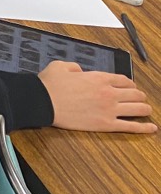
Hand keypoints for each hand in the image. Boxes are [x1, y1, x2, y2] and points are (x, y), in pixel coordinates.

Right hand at [39, 61, 155, 132]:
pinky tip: (152, 128)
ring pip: (138, 109)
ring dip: (145, 109)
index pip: (124, 80)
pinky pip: (131, 126)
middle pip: (135, 94)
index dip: (130, 83)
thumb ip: (74, 66)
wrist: (43, 102)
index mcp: (99, 78)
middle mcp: (109, 93)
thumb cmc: (50, 85)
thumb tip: (79, 71)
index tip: (131, 86)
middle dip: (139, 96)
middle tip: (140, 98)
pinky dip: (143, 128)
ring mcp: (109, 109)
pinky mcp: (106, 124)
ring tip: (146, 110)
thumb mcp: (61, 66)